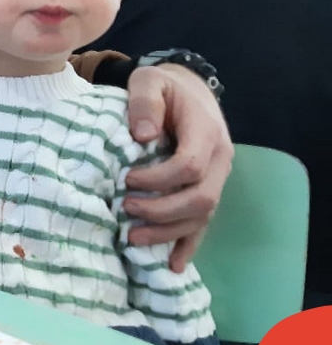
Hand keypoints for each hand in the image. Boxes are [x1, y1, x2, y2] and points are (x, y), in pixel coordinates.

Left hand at [124, 63, 232, 270]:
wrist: (188, 87)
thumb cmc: (164, 86)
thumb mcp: (149, 80)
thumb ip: (145, 103)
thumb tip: (141, 136)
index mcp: (207, 132)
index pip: (190, 166)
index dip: (158, 179)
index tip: (127, 180)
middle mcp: (220, 159)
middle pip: (201, 199)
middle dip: (162, 211)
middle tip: (125, 210)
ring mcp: (218, 177)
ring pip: (202, 217)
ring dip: (168, 232)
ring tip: (132, 238)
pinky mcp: (208, 188)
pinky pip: (203, 223)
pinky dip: (188, 245)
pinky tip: (171, 264)